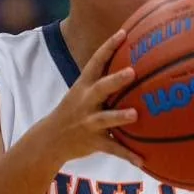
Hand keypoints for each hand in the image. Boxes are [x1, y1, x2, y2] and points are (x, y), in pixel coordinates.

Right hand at [34, 29, 142, 167]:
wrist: (50, 139)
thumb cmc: (73, 111)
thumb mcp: (82, 92)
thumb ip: (103, 79)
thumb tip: (131, 63)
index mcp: (84, 86)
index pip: (96, 62)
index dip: (109, 47)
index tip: (123, 33)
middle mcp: (85, 102)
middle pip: (101, 88)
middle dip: (115, 80)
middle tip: (132, 72)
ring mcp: (88, 122)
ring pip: (106, 119)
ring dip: (120, 117)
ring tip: (135, 115)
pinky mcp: (93, 142)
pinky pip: (113, 149)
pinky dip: (128, 155)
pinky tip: (143, 161)